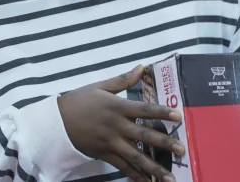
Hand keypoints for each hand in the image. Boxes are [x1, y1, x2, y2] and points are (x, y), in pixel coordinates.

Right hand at [57, 66, 184, 181]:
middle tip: (182, 150)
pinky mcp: (104, 154)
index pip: (144, 109)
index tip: (178, 115)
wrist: (57, 121)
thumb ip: (122, 80)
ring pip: (136, 156)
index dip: (162, 112)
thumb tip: (141, 67)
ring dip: (154, 167)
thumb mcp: (99, 87)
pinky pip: (123, 167)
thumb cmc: (79, 101)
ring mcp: (111, 142)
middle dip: (164, 143)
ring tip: (170, 178)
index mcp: (117, 106)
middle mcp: (116, 125)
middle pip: (144, 135)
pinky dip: (135, 176)